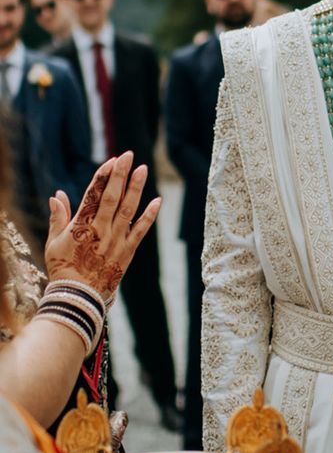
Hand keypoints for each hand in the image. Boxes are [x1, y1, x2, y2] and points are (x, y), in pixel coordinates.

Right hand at [45, 152, 160, 302]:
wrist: (78, 298)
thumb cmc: (63, 269)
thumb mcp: (53, 242)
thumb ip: (58, 217)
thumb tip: (57, 194)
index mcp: (80, 225)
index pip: (93, 195)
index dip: (103, 176)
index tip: (112, 160)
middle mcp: (100, 230)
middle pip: (112, 197)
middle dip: (120, 174)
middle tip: (128, 155)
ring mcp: (115, 240)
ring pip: (128, 209)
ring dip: (136, 188)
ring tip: (143, 169)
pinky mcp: (127, 251)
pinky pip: (141, 230)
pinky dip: (150, 215)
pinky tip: (158, 200)